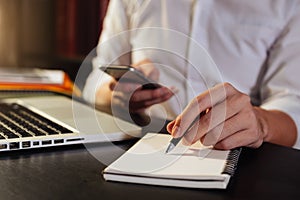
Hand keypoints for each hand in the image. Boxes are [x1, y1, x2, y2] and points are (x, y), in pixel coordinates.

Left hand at [167, 82, 295, 149]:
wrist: (255, 121)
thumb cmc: (228, 113)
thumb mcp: (209, 109)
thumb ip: (189, 117)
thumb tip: (173, 128)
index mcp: (224, 89)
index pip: (200, 102)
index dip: (185, 118)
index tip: (177, 130)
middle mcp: (238, 99)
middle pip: (209, 119)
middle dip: (193, 133)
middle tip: (186, 140)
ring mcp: (247, 115)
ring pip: (218, 133)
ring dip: (206, 140)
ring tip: (205, 138)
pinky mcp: (252, 131)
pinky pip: (227, 143)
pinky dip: (217, 145)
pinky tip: (218, 141)